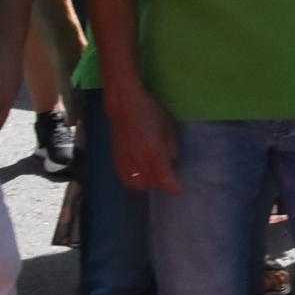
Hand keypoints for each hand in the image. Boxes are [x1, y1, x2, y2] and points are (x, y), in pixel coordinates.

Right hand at [106, 80, 180, 194]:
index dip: (173, 187)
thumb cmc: (150, 112)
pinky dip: (135, 182)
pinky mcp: (116, 160)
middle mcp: (139, 158)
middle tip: (167, 176)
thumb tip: (172, 162)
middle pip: (152, 184)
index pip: (164, 177)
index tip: (178, 190)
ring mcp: (126, 160)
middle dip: (162, 183)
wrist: (124, 105)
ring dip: (149, 183)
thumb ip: (172, 147)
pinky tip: (140, 175)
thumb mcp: (168, 127)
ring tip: (154, 175)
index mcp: (154, 149)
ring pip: (138, 184)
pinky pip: (126, 180)